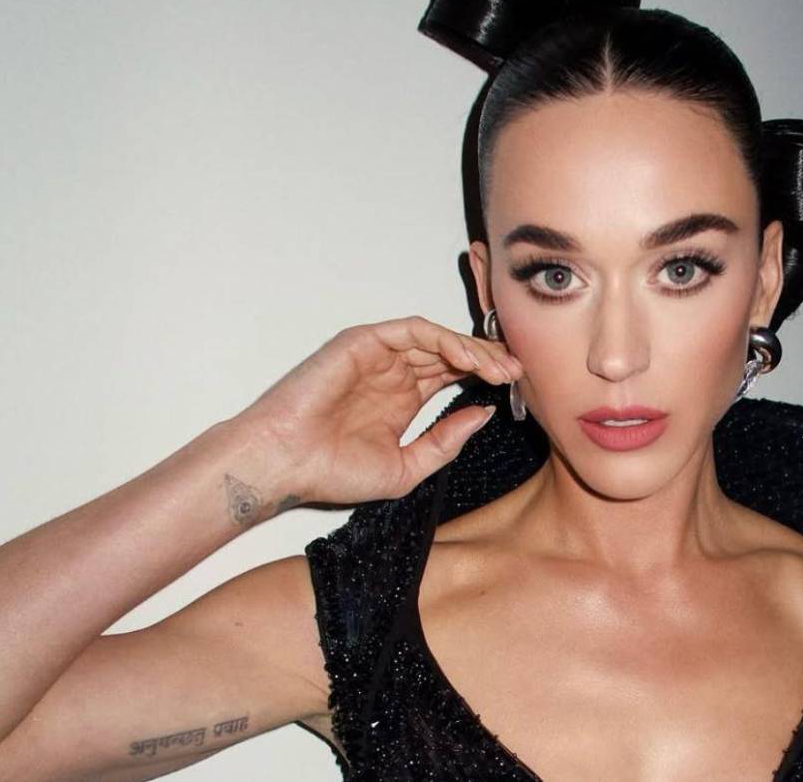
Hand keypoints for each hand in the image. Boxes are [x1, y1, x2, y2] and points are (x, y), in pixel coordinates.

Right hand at [230, 316, 521, 505]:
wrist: (285, 465)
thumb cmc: (332, 471)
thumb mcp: (408, 468)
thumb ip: (446, 441)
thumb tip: (483, 414)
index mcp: (404, 399)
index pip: (455, 375)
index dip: (486, 376)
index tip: (516, 388)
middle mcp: (394, 373)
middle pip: (452, 353)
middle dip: (488, 359)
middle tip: (517, 372)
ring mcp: (379, 355)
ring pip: (438, 339)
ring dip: (473, 349)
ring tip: (500, 367)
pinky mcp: (363, 342)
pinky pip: (412, 331)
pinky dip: (444, 339)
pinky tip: (468, 357)